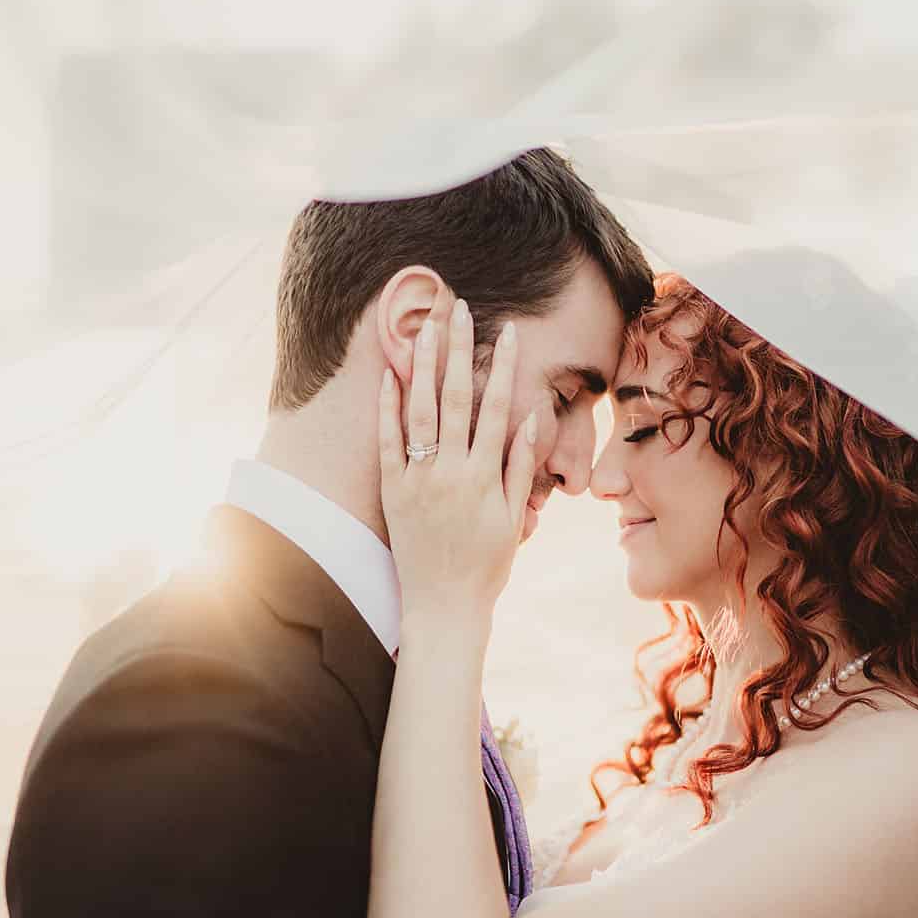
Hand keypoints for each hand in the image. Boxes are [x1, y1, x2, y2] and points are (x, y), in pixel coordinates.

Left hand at [379, 298, 536, 629]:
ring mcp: (418, 480)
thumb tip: (530, 420)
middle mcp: (450, 472)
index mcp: (485, 477)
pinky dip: (388, 408)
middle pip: (455, 399)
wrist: (443, 608)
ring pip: (419, 412)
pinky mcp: (393, 492)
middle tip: (461, 310)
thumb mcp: (512, 518)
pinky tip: (391, 376)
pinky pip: (388, 443)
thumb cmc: (486, 567)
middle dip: (459, 351)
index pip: (498, 409)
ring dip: (422, 367)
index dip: (503, 368)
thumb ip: (519, 467)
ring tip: (425, 328)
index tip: (509, 333)